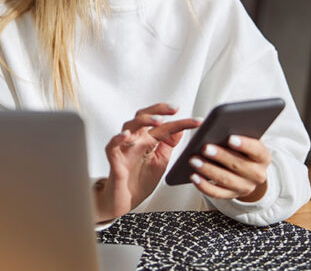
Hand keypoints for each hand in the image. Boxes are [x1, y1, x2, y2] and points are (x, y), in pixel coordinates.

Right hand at [94, 103, 201, 221]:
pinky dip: (118, 138)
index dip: (181, 122)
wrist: (125, 201)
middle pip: (144, 116)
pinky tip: (126, 135)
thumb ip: (168, 145)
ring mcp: (125, 148)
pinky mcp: (114, 158)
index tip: (197, 121)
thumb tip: (180, 130)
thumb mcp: (161, 161)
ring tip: (157, 120)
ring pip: (129, 126)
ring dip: (144, 120)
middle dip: (158, 110)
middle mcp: (136, 140)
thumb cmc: (140, 180)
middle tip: (173, 109)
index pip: (165, 126)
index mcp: (148, 140)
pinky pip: (112, 145)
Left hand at [188, 135, 270, 201]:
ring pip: (226, 180)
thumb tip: (222, 125)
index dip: (244, 144)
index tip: (230, 138)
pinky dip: (204, 185)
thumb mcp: (245, 139)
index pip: (257, 150)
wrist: (247, 172)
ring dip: (208, 170)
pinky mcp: (231, 196)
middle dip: (220, 156)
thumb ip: (239, 132)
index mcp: (263, 157)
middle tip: (205, 148)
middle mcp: (257, 175)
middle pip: (239, 165)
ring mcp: (245, 187)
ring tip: (193, 160)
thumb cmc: (242, 149)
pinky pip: (216, 193)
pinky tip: (193, 176)